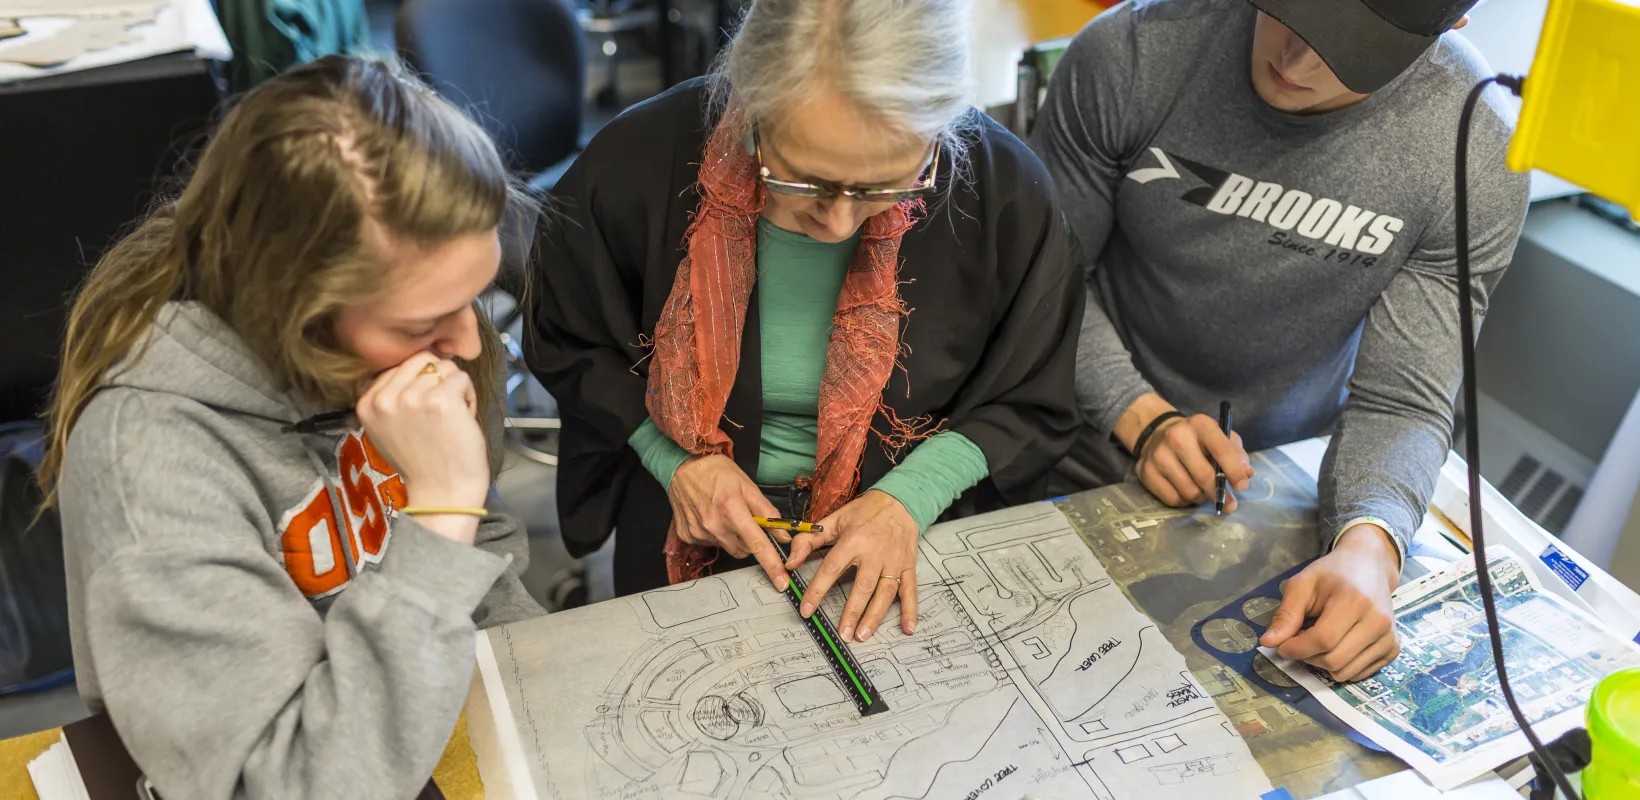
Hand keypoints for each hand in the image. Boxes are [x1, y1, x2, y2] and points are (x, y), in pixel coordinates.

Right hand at [356, 353, 486, 544]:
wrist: (442, 492)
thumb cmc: (422, 461)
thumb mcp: (387, 428)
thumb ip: (391, 396)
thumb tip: (415, 365)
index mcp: (367, 403)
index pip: (401, 365)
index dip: (421, 383)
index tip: (423, 412)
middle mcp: (385, 398)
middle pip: (423, 360)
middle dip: (439, 381)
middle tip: (442, 412)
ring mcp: (412, 398)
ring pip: (446, 368)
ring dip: (456, 390)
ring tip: (451, 419)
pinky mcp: (441, 400)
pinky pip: (463, 378)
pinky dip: (470, 397)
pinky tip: (462, 420)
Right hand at [667, 454, 787, 588]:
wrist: (683, 465)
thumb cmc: (717, 471)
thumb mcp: (748, 486)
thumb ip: (768, 512)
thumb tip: (783, 534)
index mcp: (732, 510)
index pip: (757, 544)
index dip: (772, 565)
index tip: (781, 582)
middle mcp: (714, 525)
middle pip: (744, 550)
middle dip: (750, 539)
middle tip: (745, 520)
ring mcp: (699, 532)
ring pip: (728, 548)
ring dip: (732, 537)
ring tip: (724, 514)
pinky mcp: (688, 536)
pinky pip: (711, 544)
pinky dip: (716, 534)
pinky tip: (710, 517)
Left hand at [784, 490, 918, 642]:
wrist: (900, 500)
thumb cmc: (865, 512)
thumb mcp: (834, 520)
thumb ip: (809, 540)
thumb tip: (790, 562)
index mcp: (853, 540)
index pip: (831, 569)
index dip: (817, 590)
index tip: (807, 609)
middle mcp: (875, 553)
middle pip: (862, 587)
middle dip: (852, 612)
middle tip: (843, 633)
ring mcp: (893, 561)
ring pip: (885, 592)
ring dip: (874, 616)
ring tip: (863, 635)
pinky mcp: (908, 566)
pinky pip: (910, 590)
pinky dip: (910, 610)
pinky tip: (908, 628)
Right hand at [1117, 394, 1252, 509]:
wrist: (1159, 434)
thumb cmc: (1197, 439)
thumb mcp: (1220, 437)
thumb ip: (1236, 454)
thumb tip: (1246, 475)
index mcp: (1200, 425)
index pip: (1221, 450)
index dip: (1234, 471)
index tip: (1242, 486)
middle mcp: (1176, 437)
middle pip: (1203, 476)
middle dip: (1219, 493)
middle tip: (1229, 502)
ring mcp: (1158, 455)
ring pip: (1189, 492)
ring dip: (1202, 497)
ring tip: (1204, 491)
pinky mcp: (1146, 471)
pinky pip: (1172, 499)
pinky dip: (1185, 501)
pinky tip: (1186, 491)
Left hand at [1261, 525, 1401, 681]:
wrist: (1370, 566)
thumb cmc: (1333, 573)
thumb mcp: (1303, 584)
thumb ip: (1286, 614)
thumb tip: (1268, 642)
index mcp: (1355, 601)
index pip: (1322, 640)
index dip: (1296, 648)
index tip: (1282, 645)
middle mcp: (1377, 622)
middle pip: (1333, 660)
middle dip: (1307, 657)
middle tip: (1298, 641)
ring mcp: (1389, 637)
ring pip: (1345, 671)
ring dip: (1322, 664)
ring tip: (1316, 641)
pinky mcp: (1393, 649)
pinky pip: (1359, 674)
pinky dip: (1340, 667)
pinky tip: (1335, 646)